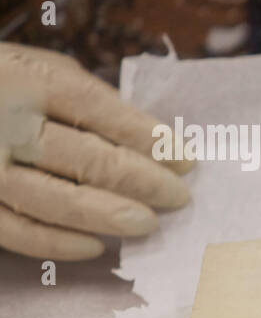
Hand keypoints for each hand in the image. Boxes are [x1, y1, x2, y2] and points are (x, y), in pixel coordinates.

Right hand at [0, 43, 191, 260]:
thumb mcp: (42, 70)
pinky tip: (95, 247)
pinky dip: (58, 244)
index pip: (99, 110)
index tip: (186, 161)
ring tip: (148, 224)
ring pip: (55, 200)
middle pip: (85, 158)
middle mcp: (6, 121)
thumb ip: (88, 97)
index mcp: (30, 79)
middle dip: (142, 182)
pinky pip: (17, 231)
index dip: (149, 138)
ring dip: (108, 216)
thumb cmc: (5, 85)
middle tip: (178, 197)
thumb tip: (150, 140)